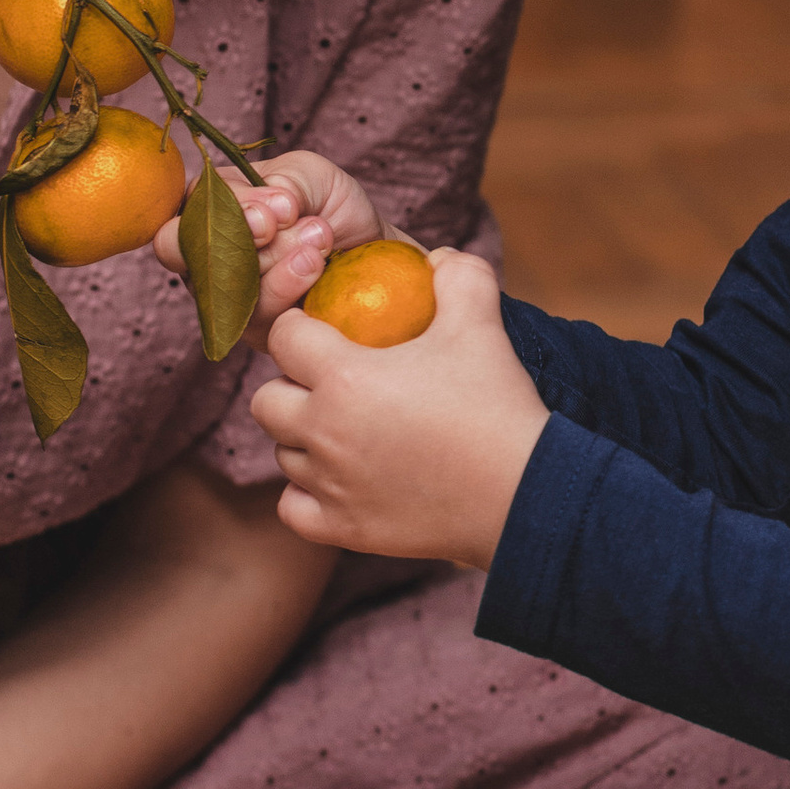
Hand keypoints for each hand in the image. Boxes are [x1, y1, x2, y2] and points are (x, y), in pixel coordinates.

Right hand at [149, 146, 385, 339]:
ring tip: (321, 237)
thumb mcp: (308, 173)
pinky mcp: (254, 330)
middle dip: (244, 233)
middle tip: (290, 218)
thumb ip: (279, 181)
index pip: (176, 213)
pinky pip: (254, 315)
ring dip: (280, 256)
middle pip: (186, 252)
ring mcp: (225, 297)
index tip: (283, 204)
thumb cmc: (330, 206)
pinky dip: (289, 286)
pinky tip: (317, 267)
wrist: (372, 249)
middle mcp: (204, 257)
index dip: (227, 209)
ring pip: (224, 283)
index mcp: (204, 213)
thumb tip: (258, 214)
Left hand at [253, 246, 547, 564]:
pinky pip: (292, 506)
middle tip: (331, 383)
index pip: (283, 337)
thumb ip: (457, 276)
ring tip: (343, 429)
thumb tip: (435, 260)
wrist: (523, 494)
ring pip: (281, 454)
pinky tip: (339, 478)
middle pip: (266, 400)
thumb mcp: (481, 324)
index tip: (327, 332)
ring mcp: (329, 485)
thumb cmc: (496, 405)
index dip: (300, 327)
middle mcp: (323, 431)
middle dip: (291, 385)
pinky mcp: (342, 528)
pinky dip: (307, 493)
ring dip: (302, 438)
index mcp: (344, 376)